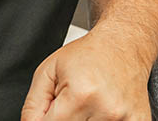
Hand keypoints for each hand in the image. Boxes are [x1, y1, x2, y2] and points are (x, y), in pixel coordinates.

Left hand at [20, 29, 153, 120]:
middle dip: (65, 120)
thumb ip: (33, 106)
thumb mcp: (49, 71)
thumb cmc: (88, 55)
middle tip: (71, 106)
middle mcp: (105, 110)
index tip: (53, 112)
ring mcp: (125, 120)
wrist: (124, 44)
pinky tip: (103, 110)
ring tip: (87, 106)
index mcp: (80, 96)